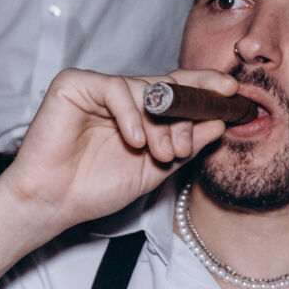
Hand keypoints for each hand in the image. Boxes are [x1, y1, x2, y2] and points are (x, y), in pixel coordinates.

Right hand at [0, 68, 233, 235]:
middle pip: (166, 87)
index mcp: (139, 111)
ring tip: (159, 154)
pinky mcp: (73, 85)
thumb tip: (220, 123)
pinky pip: (113, 88)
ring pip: (143, 89)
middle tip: (183, 147)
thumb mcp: (156, 168)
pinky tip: (134, 141)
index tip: (233, 95)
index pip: (177, 90)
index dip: (205, 88)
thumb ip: (186, 145)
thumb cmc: (96, 188)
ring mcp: (97, 88)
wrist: (54, 203)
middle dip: (184, 116)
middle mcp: (121, 95)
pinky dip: (129, 115)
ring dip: (158, 124)